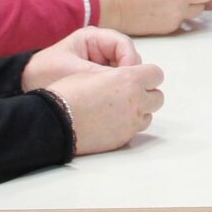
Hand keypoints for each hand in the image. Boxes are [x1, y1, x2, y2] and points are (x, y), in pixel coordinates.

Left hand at [22, 26, 139, 91]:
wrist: (25, 85)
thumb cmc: (44, 73)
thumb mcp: (73, 72)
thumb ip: (100, 75)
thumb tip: (127, 82)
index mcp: (93, 37)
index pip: (124, 44)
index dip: (130, 60)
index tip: (127, 78)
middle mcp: (100, 47)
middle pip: (127, 57)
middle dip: (127, 73)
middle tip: (124, 90)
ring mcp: (100, 62)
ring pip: (123, 71)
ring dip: (121, 83)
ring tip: (116, 97)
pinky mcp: (97, 76)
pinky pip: (114, 81)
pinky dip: (115, 90)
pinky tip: (111, 100)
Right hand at [44, 60, 164, 155]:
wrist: (54, 122)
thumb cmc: (68, 93)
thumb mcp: (93, 73)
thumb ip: (117, 75)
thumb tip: (126, 76)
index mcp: (129, 79)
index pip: (156, 74)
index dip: (147, 74)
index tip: (137, 76)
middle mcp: (136, 101)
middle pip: (157, 97)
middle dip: (146, 94)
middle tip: (129, 93)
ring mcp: (131, 122)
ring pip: (148, 115)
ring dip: (139, 111)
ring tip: (119, 108)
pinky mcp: (123, 138)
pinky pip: (134, 130)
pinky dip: (127, 125)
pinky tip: (110, 122)